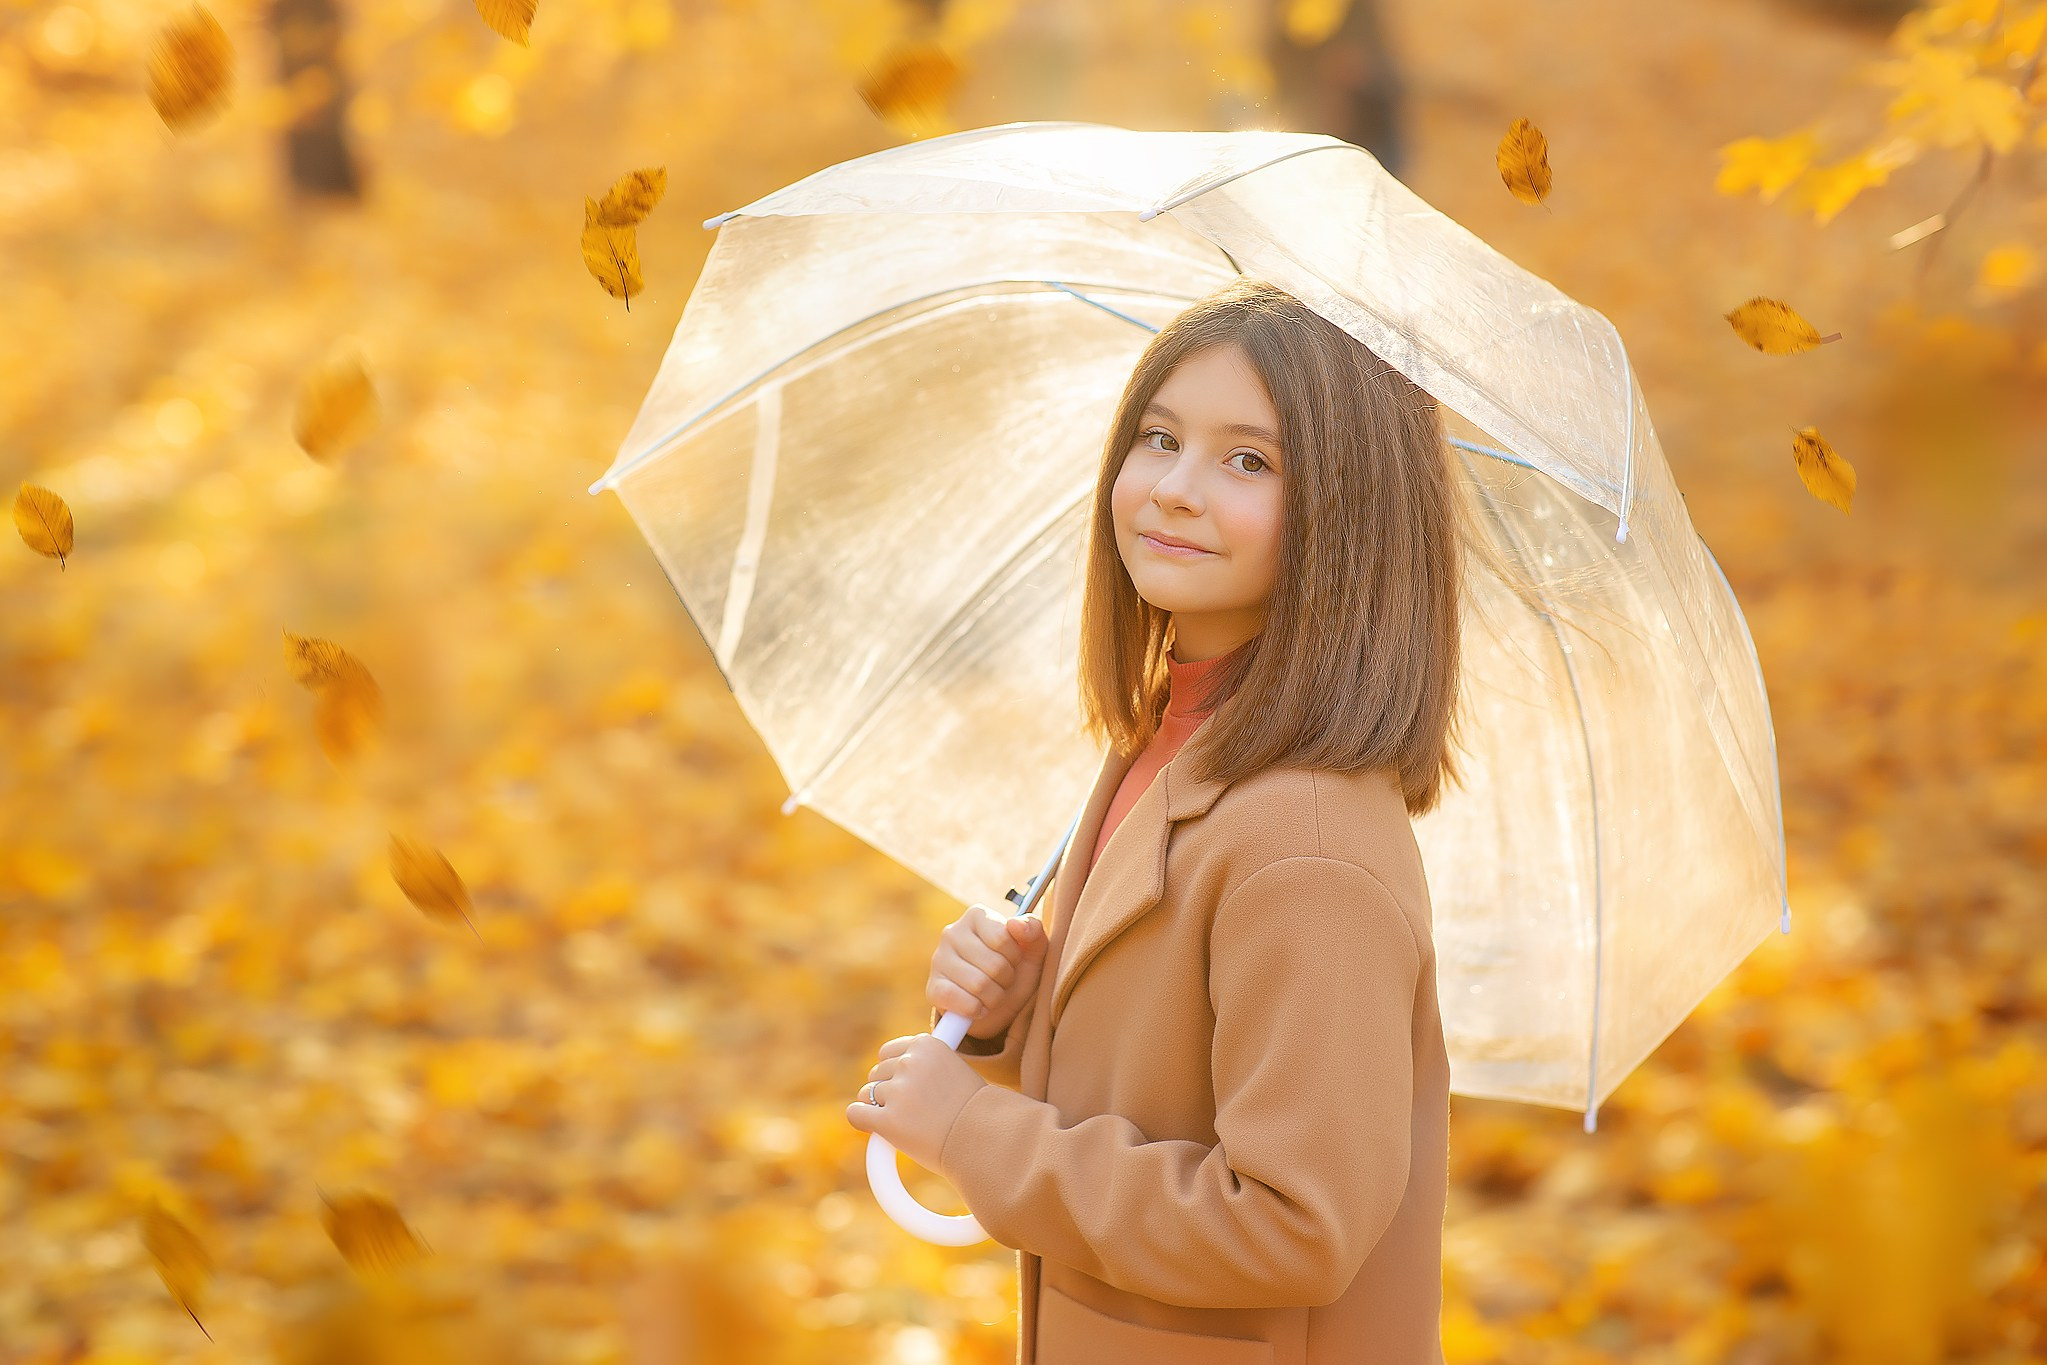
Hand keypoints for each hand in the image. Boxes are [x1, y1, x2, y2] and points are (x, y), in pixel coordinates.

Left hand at [845, 1033, 986, 1171]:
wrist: (986, 1141)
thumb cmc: (975, 1113)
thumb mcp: (955, 1072)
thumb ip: (926, 1068)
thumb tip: (895, 1071)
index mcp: (927, 1045)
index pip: (889, 1052)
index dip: (893, 1072)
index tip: (903, 1086)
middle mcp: (910, 1062)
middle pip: (876, 1073)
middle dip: (887, 1092)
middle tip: (909, 1110)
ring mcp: (898, 1091)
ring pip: (867, 1095)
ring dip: (880, 1109)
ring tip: (908, 1124)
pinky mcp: (888, 1119)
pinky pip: (856, 1114)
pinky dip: (861, 1121)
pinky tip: (872, 1129)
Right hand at [928, 902, 1046, 1039]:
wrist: (998, 1008)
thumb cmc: (1015, 971)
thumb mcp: (1032, 950)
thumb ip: (1033, 930)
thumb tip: (1015, 924)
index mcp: (977, 916)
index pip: (1002, 938)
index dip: (1014, 957)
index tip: (1012, 959)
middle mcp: (952, 932)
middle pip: (993, 964)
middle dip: (1006, 979)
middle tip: (1002, 980)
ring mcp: (938, 960)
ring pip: (979, 985)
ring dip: (994, 997)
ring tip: (991, 992)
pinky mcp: (933, 988)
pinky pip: (961, 1002)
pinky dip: (977, 1010)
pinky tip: (978, 1006)